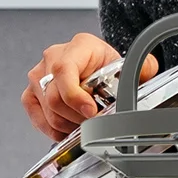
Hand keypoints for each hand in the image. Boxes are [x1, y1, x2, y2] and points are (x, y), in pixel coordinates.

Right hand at [20, 32, 158, 140]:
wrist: (95, 67)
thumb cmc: (106, 66)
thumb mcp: (127, 64)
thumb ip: (141, 66)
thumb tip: (145, 70)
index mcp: (78, 47)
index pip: (64, 71)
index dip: (75, 96)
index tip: (91, 112)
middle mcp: (53, 58)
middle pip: (54, 97)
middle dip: (77, 117)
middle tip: (94, 124)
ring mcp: (39, 76)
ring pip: (48, 111)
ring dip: (68, 125)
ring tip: (85, 124)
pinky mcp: (31, 94)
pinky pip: (37, 118)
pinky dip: (54, 130)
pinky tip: (69, 129)